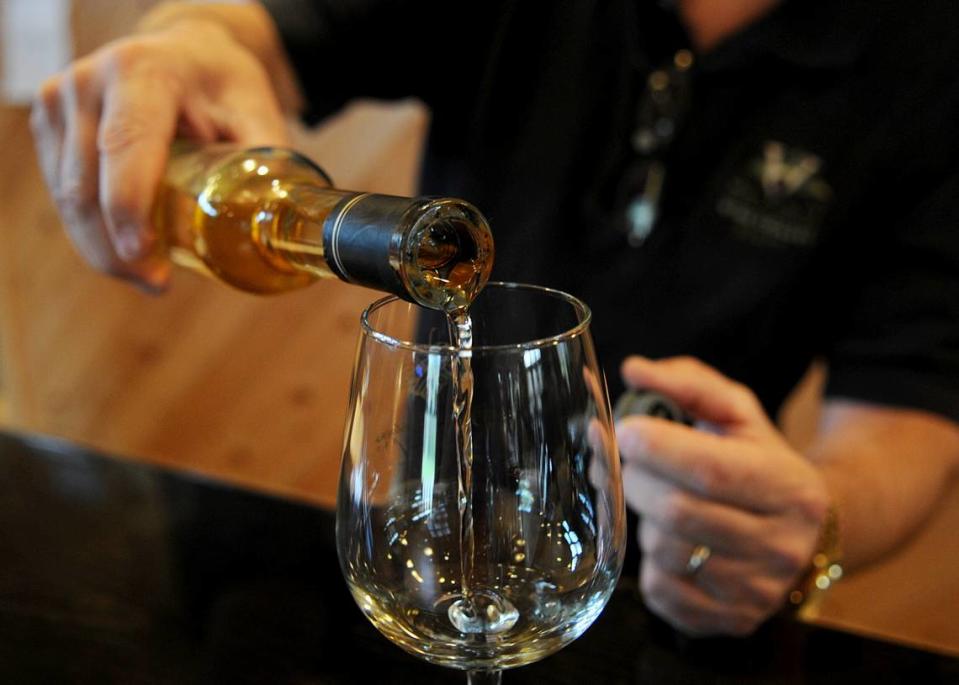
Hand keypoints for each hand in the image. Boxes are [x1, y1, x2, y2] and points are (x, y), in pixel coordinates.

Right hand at [30, 15, 289, 289]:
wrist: (184, 51)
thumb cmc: (224, 85)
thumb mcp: (257, 111)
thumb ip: (268, 163)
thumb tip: (279, 229)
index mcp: (144, 71)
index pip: (126, 145)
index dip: (130, 206)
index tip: (145, 257)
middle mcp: (91, 81)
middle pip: (87, 183)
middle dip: (117, 247)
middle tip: (157, 283)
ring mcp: (61, 101)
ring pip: (68, 197)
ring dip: (103, 249)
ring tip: (148, 277)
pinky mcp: (49, 124)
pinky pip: (62, 194)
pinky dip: (90, 233)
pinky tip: (124, 257)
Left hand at [617, 356, 829, 635]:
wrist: (806, 532)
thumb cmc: (758, 462)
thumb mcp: (737, 414)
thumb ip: (688, 383)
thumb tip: (634, 369)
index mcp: (788, 486)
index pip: (710, 470)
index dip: (655, 448)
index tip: (626, 430)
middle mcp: (781, 545)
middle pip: (677, 512)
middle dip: (636, 481)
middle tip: (633, 465)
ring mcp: (758, 591)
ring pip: (664, 552)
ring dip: (644, 521)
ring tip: (662, 504)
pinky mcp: (731, 621)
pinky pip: (660, 592)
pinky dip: (649, 562)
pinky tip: (671, 541)